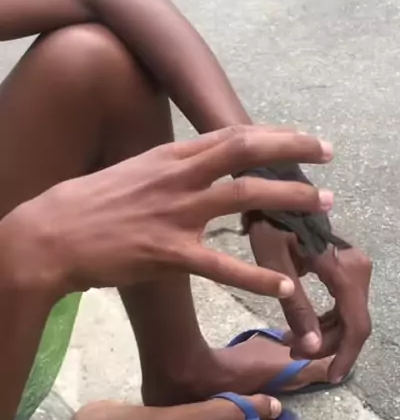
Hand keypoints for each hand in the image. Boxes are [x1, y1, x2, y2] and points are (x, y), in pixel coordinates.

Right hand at [9, 126, 334, 298]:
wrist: (51, 234)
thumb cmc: (91, 204)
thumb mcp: (135, 170)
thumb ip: (173, 166)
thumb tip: (202, 162)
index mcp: (171, 155)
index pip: (232, 135)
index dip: (274, 134)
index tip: (305, 137)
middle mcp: (178, 177)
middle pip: (246, 153)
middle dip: (292, 151)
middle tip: (329, 156)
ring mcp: (175, 214)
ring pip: (244, 199)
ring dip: (289, 201)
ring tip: (324, 205)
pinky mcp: (168, 253)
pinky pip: (222, 265)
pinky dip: (256, 277)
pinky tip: (285, 285)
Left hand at [248, 221, 371, 379]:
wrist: (275, 188)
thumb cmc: (270, 222)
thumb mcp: (274, 265)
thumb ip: (296, 308)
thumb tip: (311, 351)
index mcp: (345, 269)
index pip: (355, 324)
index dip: (345, 355)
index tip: (330, 376)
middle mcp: (358, 268)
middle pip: (353, 322)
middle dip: (327, 345)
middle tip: (291, 352)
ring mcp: (355, 266)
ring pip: (349, 315)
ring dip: (325, 334)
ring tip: (290, 341)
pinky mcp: (346, 266)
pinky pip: (343, 303)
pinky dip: (326, 319)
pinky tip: (302, 325)